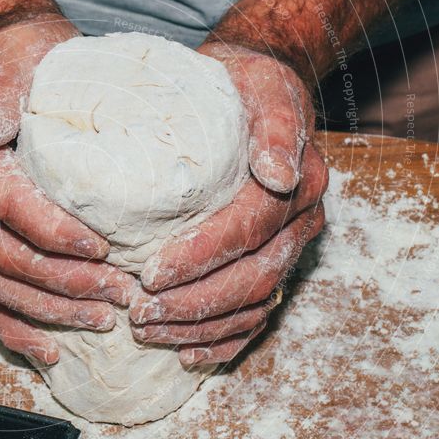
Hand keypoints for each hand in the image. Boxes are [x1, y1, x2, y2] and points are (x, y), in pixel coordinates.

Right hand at [0, 13, 134, 364]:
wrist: (17, 64)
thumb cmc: (28, 61)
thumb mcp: (16, 60)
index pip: (7, 205)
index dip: (51, 233)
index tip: (102, 248)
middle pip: (6, 257)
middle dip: (63, 282)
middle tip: (119, 294)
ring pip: (1, 286)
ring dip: (51, 310)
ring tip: (104, 321)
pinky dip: (20, 329)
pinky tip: (53, 350)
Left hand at [130, 43, 327, 367]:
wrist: (254, 92)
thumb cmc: (243, 86)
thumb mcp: (261, 86)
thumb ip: (274, 125)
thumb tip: (278, 174)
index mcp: (299, 182)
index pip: (248, 229)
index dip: (201, 256)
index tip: (150, 272)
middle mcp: (299, 222)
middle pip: (252, 278)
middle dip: (195, 303)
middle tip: (139, 313)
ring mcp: (288, 248)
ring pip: (253, 304)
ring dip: (200, 327)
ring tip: (148, 332)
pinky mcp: (271, 262)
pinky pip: (256, 315)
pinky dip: (223, 340)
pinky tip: (186, 352)